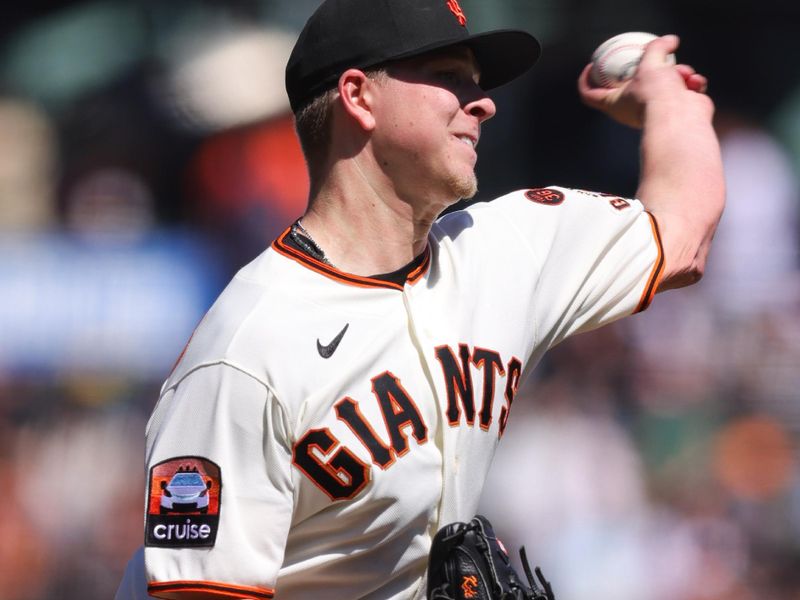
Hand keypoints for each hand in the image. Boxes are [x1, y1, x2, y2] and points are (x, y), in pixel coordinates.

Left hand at [577, 35, 711, 128]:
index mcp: (614, 103)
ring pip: (665, 82)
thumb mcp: (651, 63)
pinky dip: (691, 84)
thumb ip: (657, 47)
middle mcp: (630, 110)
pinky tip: (694, 84)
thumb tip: (670, 41)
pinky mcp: (673, 112)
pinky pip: (682, 90)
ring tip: (683, 75)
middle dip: (653, 67)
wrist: (681, 118)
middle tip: (661, 61)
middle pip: (636, 82)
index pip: (589, 95)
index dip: (585, 80)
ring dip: (678, 73)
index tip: (592, 65)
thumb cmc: (657, 95)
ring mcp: (653, 112)